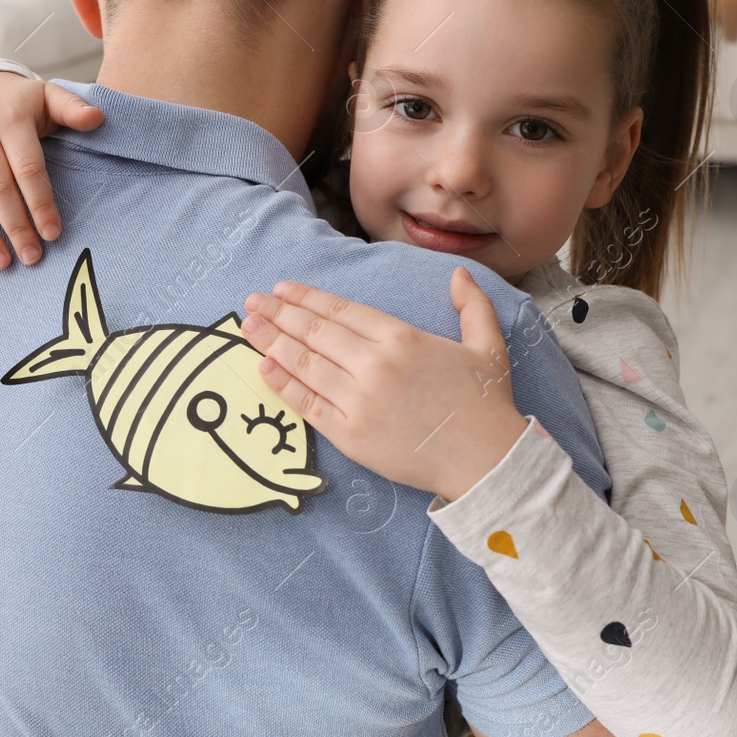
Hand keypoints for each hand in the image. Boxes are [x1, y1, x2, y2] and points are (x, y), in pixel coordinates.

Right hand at [0, 72, 103, 268]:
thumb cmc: (18, 102)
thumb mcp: (47, 96)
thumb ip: (72, 108)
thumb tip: (98, 118)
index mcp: (10, 119)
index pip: (27, 168)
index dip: (40, 203)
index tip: (52, 234)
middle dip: (15, 227)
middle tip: (31, 257)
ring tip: (2, 262)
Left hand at [240, 268, 527, 501]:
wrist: (486, 461)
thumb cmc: (485, 404)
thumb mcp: (488, 346)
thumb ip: (472, 306)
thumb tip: (458, 274)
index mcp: (401, 338)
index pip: (340, 311)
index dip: (307, 298)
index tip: (283, 288)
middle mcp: (374, 364)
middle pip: (314, 332)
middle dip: (278, 313)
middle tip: (252, 301)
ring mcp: (358, 400)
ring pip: (304, 364)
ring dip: (271, 342)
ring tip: (248, 326)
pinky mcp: (350, 435)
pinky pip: (307, 404)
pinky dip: (282, 384)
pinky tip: (262, 367)